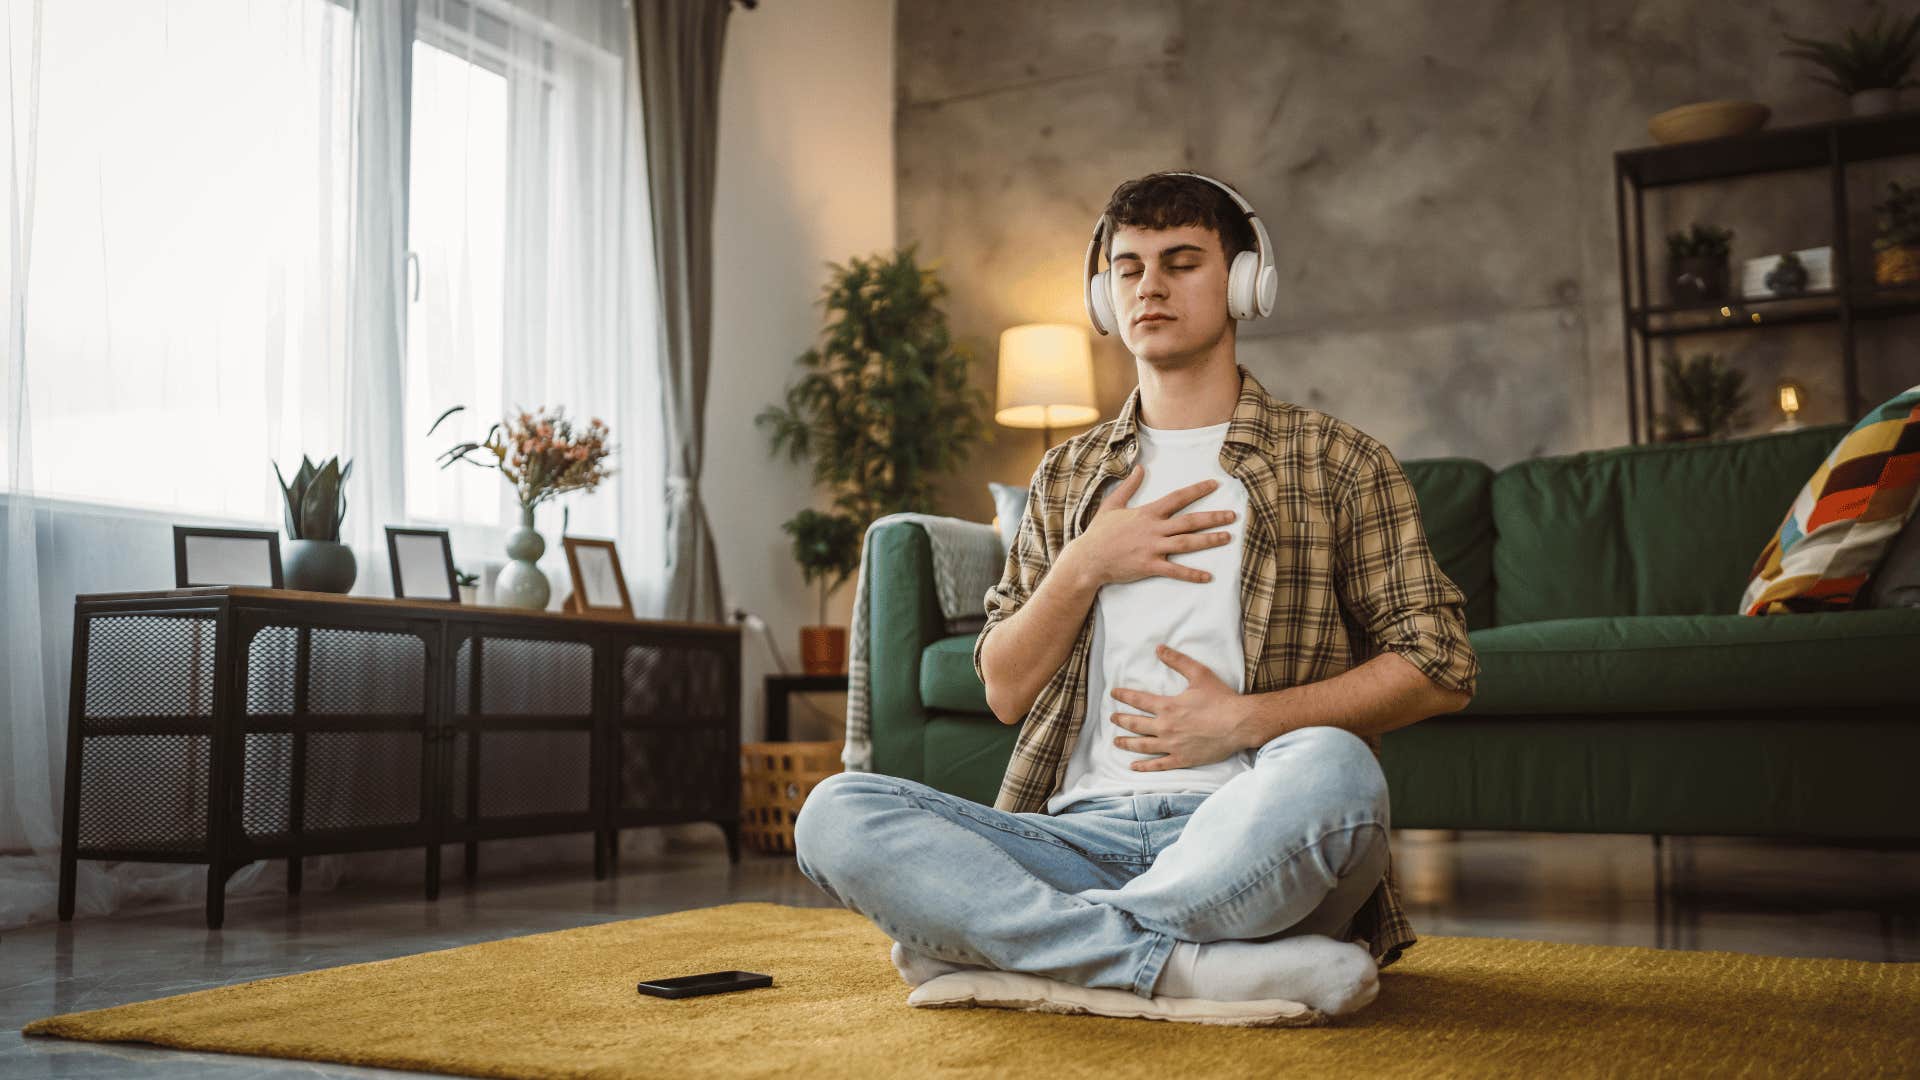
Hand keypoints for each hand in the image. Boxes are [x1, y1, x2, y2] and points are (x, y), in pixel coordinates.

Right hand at [1065, 464, 1235, 589]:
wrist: (1088, 559)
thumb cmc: (1099, 533)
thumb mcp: (1112, 505)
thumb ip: (1129, 486)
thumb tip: (1139, 468)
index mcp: (1147, 513)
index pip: (1177, 498)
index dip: (1197, 490)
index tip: (1214, 485)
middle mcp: (1153, 529)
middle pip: (1189, 521)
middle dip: (1213, 517)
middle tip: (1232, 515)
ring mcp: (1152, 548)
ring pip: (1187, 543)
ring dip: (1209, 540)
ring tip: (1227, 538)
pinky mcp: (1149, 566)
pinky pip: (1175, 570)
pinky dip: (1192, 574)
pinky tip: (1207, 576)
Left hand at [1108, 644, 1247, 770]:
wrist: (1240, 724)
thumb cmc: (1221, 699)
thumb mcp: (1199, 674)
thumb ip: (1177, 661)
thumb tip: (1159, 648)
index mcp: (1168, 706)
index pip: (1138, 700)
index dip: (1124, 696)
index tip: (1114, 694)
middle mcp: (1166, 727)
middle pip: (1136, 724)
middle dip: (1121, 720)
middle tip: (1112, 718)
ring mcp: (1173, 745)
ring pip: (1142, 746)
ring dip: (1127, 743)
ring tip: (1116, 741)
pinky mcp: (1182, 759)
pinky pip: (1159, 765)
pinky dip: (1144, 766)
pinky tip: (1133, 766)